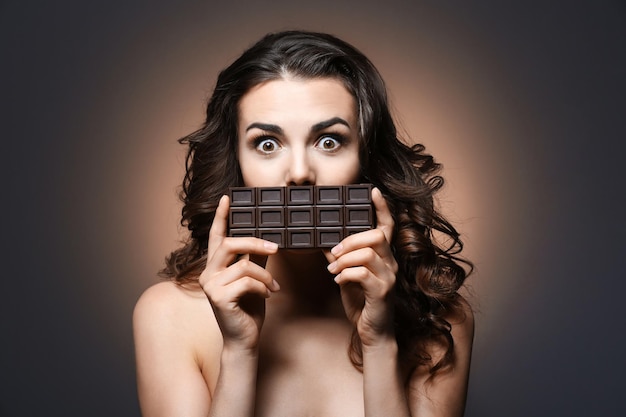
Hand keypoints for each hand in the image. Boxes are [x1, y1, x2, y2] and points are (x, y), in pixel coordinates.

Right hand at [199, 195, 279, 350]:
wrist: (244, 339)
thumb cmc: (248, 309)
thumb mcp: (254, 280)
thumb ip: (256, 260)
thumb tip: (267, 241)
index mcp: (215, 266)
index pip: (216, 237)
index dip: (221, 217)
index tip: (227, 198)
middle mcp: (208, 273)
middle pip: (229, 244)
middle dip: (255, 243)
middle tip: (275, 247)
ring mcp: (211, 286)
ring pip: (244, 265)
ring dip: (265, 275)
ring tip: (274, 286)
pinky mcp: (219, 298)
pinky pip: (247, 281)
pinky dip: (263, 286)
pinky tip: (268, 295)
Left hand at [325, 187, 397, 345]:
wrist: (372, 333)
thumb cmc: (362, 302)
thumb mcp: (348, 275)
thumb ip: (341, 258)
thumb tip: (323, 242)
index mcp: (384, 257)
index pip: (388, 226)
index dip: (382, 208)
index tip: (373, 191)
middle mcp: (391, 264)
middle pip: (376, 235)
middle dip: (351, 239)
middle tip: (334, 251)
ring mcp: (389, 278)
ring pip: (368, 253)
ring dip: (344, 259)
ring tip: (332, 269)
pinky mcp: (382, 292)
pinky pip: (362, 273)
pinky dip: (345, 274)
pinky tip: (338, 280)